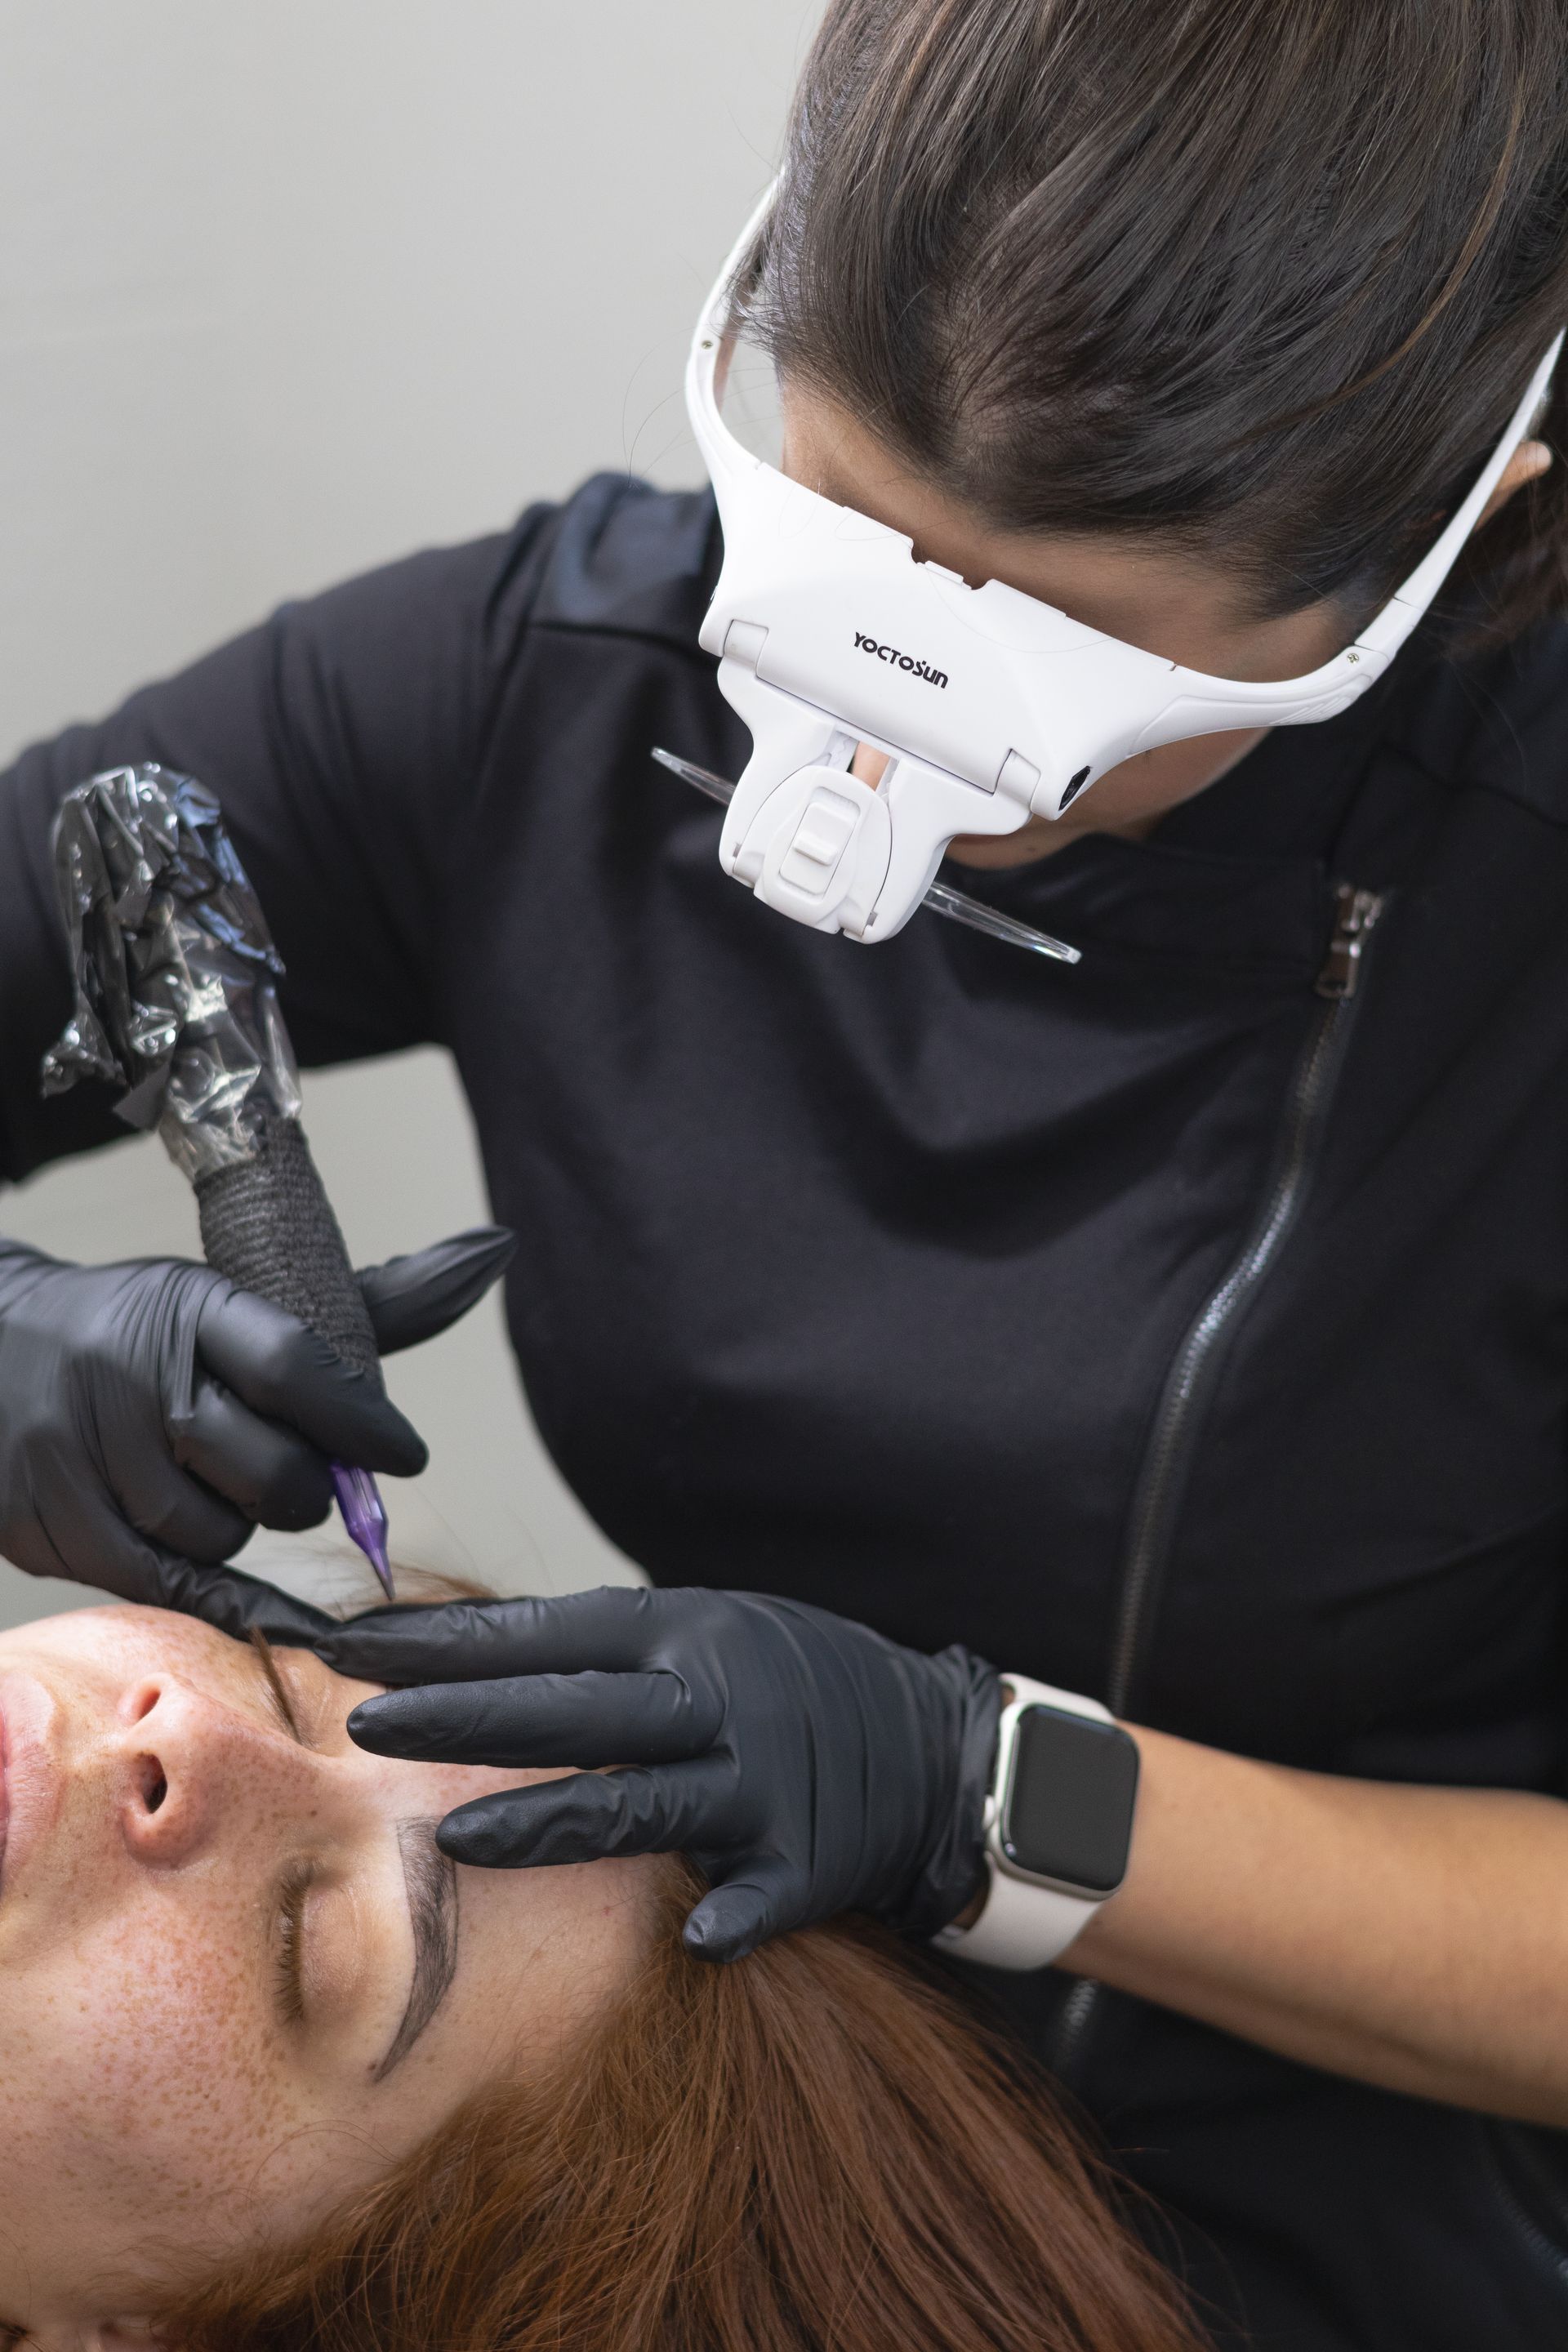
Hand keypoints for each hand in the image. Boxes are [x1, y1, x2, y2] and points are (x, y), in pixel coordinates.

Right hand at [0, 1224, 514, 1639]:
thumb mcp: (230, 1303)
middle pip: (274, 1472)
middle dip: (307, 1487)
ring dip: (245, 1527)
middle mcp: (133, 1378)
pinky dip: (224, 1591)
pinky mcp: (55, 1527)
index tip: (405, 1455)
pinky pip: (171, 1581)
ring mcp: (86, 1457)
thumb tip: (490, 1254)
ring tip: (217, 1489)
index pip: (296, 1368)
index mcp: (188, 1308)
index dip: (364, 1425)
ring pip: (225, 1534)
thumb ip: (356, 1311)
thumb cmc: (139, 1332)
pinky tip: (254, 1588)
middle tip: (298, 1476)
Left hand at [326, 1583, 1000, 1961]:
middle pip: (578, 1708)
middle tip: (366, 1725)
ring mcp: (765, 1780)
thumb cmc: (785, 1684)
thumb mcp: (702, 1633)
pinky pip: (760, 1894)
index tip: (349, 1646)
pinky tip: (693, 1938)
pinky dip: (730, 1915)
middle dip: (467, 1715)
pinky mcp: (811, 1859)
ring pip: (645, 1801)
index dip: (447, 1641)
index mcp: (684, 1630)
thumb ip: (600, 1651)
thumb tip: (455, 1655)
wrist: (934, 1743)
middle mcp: (719, 1697)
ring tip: (456, 1838)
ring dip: (553, 1819)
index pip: (544, 1631)